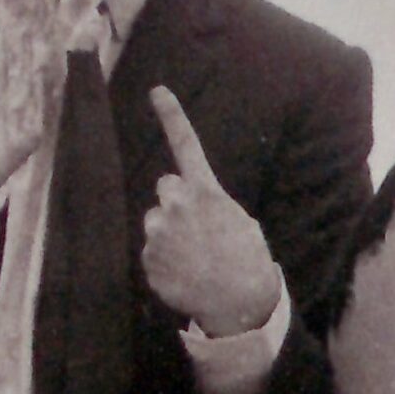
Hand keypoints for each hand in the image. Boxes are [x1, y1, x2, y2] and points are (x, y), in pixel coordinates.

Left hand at [142, 86, 279, 334]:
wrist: (237, 303)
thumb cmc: (246, 261)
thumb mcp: (241, 223)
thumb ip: (213, 207)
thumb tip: (195, 211)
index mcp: (206, 192)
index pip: (186, 145)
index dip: (171, 116)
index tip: (157, 90)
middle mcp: (177, 205)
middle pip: (165, 188)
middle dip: (174, 201)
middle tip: (195, 228)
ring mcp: (159, 232)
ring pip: (155, 221)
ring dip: (167, 232)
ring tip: (191, 256)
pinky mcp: (148, 257)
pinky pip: (151, 251)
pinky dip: (163, 261)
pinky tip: (184, 273)